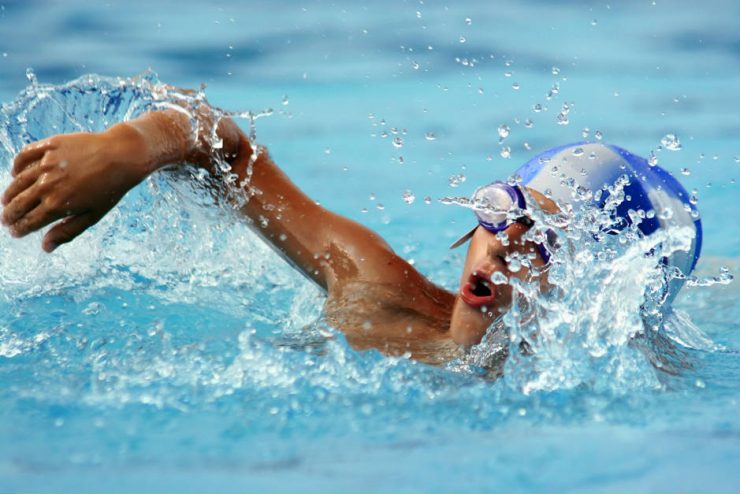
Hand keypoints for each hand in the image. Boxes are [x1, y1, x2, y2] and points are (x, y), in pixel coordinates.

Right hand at [1, 128, 148, 251]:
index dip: (19, 229)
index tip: (16, 232)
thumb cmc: (109, 189)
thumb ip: (67, 231)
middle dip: (9, 215)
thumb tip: (45, 248)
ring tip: (6, 201)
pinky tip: (16, 174)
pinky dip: (17, 166)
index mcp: (57, 205)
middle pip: (18, 203)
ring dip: (9, 194)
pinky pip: (24, 156)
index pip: (28, 221)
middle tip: (6, 220)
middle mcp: (48, 185)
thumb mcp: (92, 216)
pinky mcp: (49, 146)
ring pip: (18, 181)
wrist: (122, 156)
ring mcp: (47, 164)